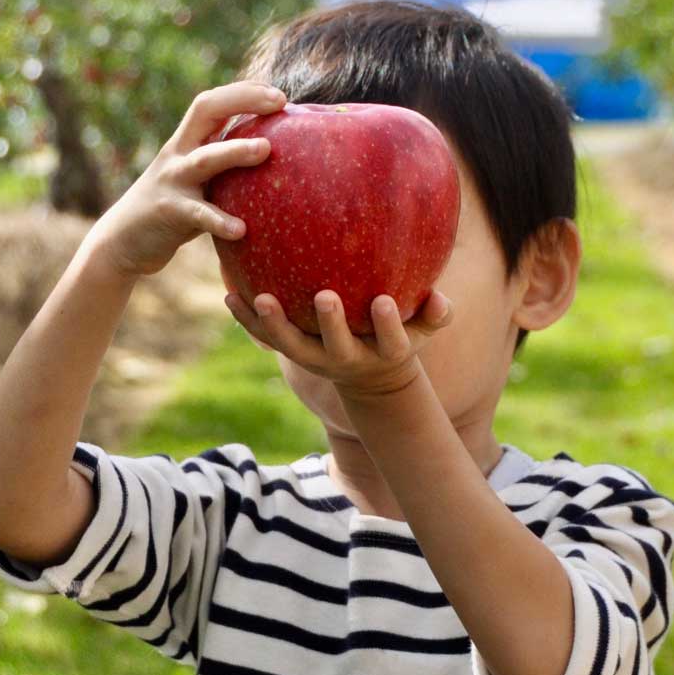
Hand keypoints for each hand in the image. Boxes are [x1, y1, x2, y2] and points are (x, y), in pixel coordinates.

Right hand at [81, 81, 285, 279]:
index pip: (212, 102)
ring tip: (265, 149)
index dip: (243, 91)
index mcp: (186, 142)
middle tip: (279, 102)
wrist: (122, 242)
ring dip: (235, 151)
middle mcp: (178, 154)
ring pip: (205, 159)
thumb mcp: (194, 182)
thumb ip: (222, 169)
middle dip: (242, 100)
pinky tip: (241, 230)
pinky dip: (219, 221)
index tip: (278, 94)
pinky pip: (198, 214)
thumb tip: (272, 161)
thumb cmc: (172, 210)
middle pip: (206, 110)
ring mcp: (171, 181)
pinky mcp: (168, 212)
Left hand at [226, 286, 453, 398]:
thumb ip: (436, 315)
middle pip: (336, 348)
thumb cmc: (399, 338)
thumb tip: (442, 299)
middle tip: (325, 296)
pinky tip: (230, 295)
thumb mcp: (423, 331)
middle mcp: (347, 360)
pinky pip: (266, 340)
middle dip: (331, 324)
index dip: (389, 325)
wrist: (371, 378)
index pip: (391, 342)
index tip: (385, 301)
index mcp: (383, 354)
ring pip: (292, 347)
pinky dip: (247, 321)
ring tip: (259, 299)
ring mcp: (316, 359)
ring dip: (275, 325)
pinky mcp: (292, 353)